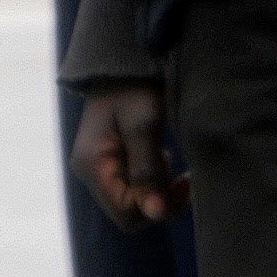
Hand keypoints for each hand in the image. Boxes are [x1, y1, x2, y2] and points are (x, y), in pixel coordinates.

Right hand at [72, 82, 185, 226]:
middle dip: (160, 201)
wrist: (126, 62)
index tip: (185, 185)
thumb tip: (155, 214)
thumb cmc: (135, 88)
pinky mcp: (111, 161)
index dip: (158, 207)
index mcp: (92, 165)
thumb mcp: (144, 126)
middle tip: (187, 179)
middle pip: (128, 211)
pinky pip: (133, 186)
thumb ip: (148, 171)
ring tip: (174, 164)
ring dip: (159, 191)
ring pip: (133, 201)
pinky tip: (163, 159)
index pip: (126, 213)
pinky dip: (153, 180)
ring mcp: (99, 167)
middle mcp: (90, 172)